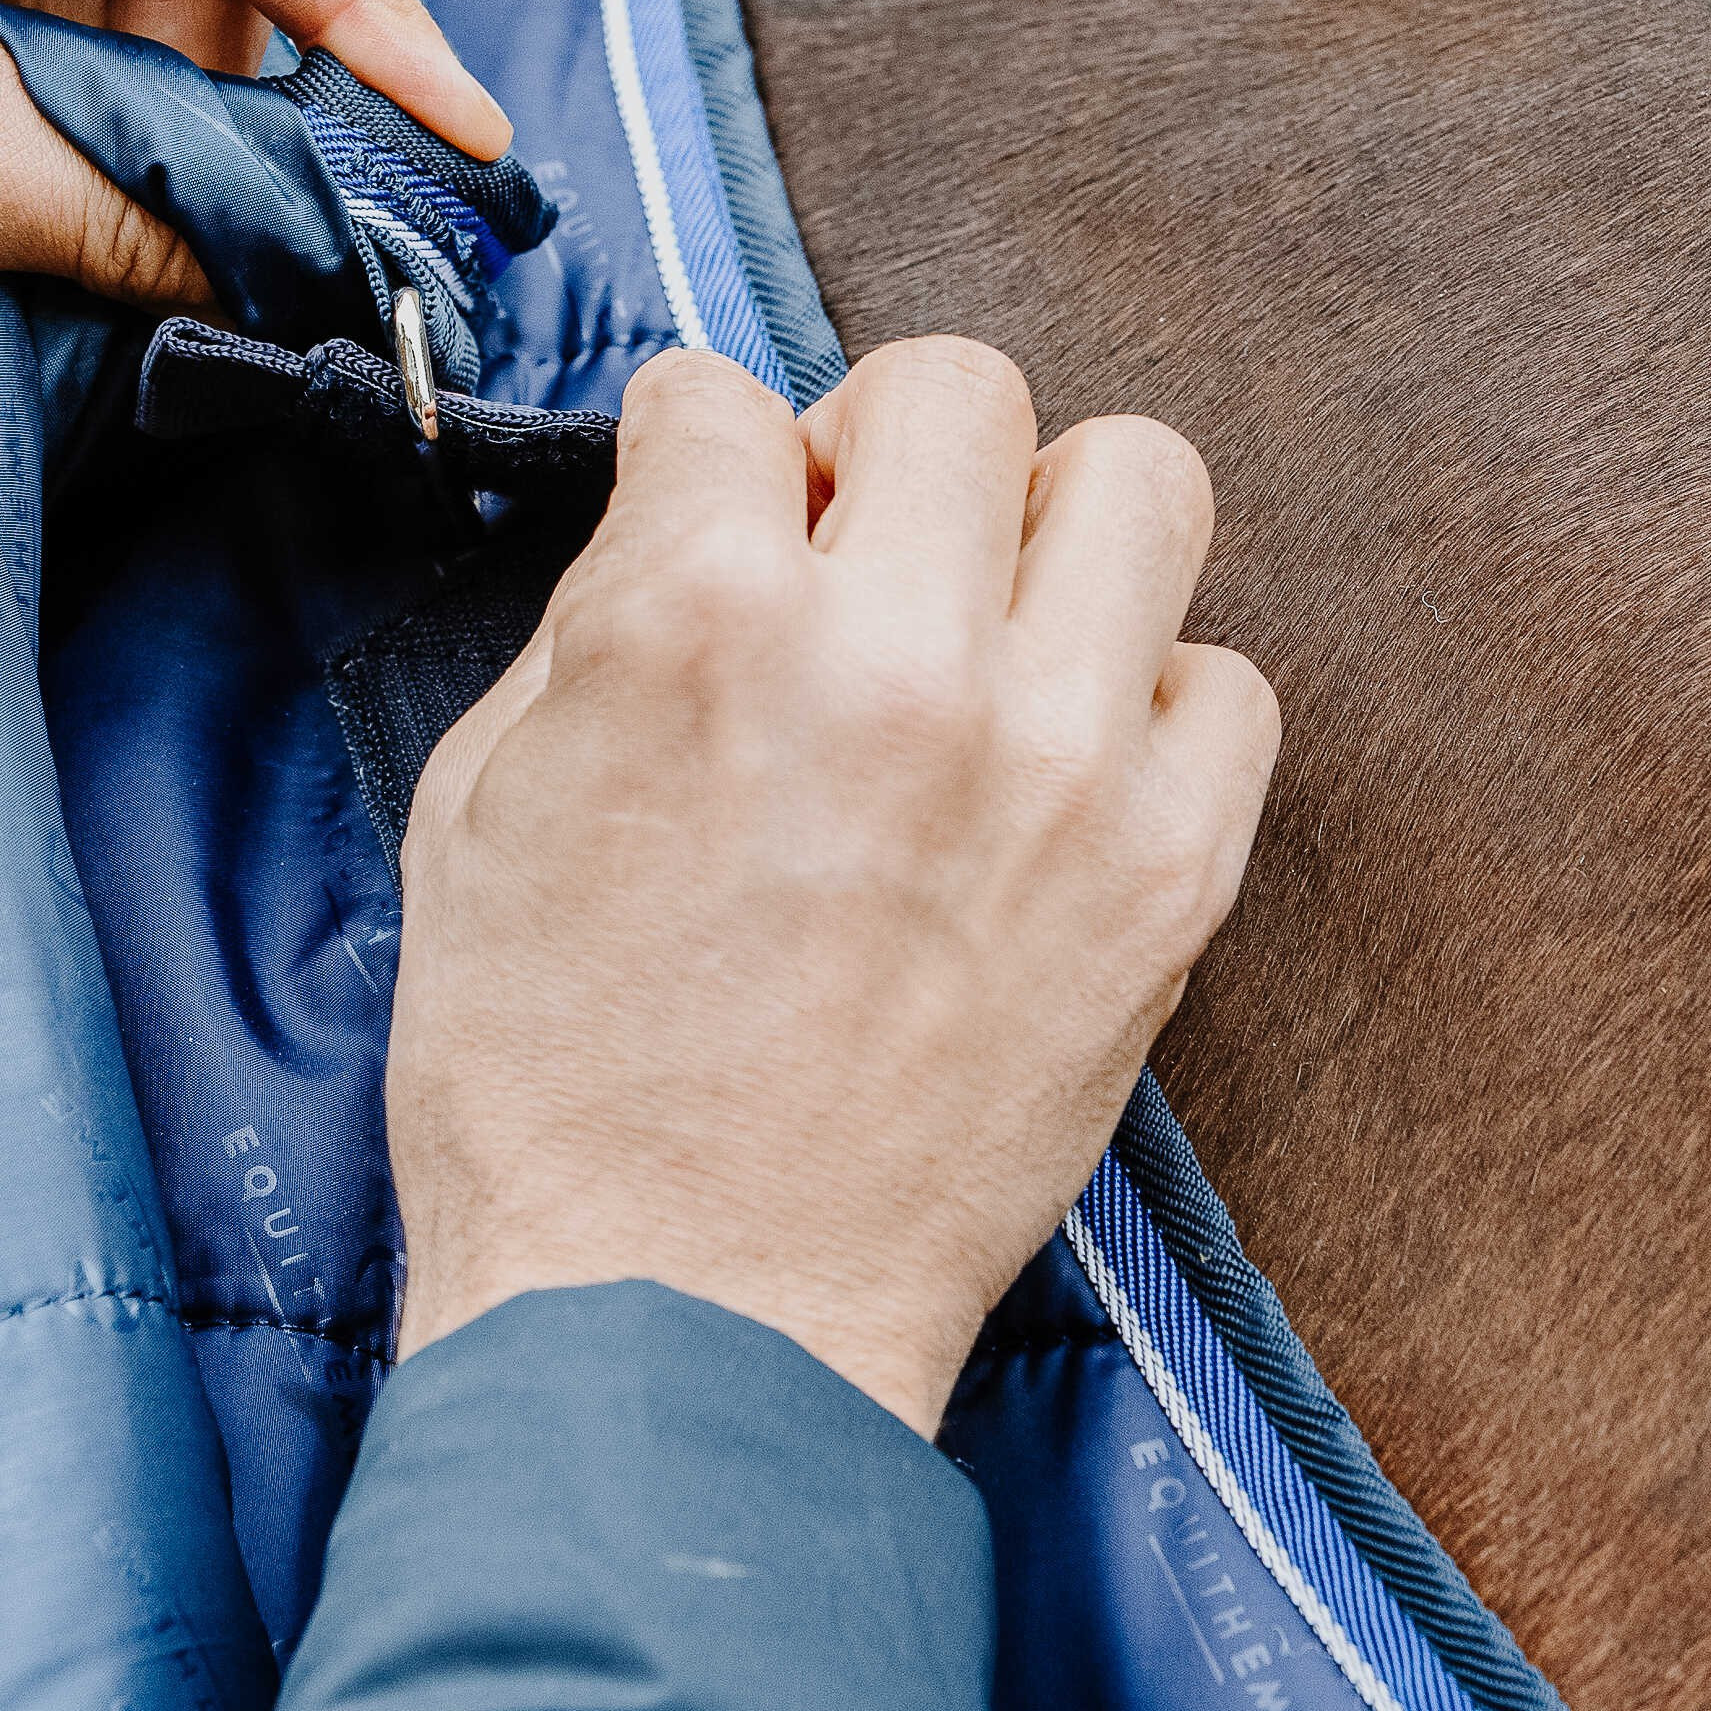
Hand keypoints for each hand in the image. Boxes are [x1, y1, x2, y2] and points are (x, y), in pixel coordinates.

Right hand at [384, 341, 1279, 1434]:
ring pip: (1139, 481)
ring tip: (985, 636)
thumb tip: (698, 522)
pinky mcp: (1165, 876)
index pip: (721, 394)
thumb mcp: (483, 803)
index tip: (707, 520)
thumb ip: (599, 624)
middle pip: (956, 388)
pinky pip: (1228, 684)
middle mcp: (895, 656)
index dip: (697, 459)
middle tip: (851, 557)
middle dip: (881, 451)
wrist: (678, 1323)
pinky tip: (1057, 777)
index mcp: (692, 619)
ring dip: (1048, 536)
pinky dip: (1149, 706)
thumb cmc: (547, 1085)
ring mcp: (1055, 762)